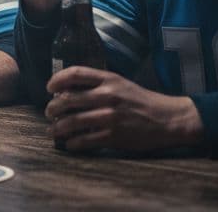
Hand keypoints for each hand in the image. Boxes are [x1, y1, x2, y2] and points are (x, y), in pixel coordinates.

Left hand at [44, 66, 201, 152]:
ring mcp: (110, 117)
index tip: (49, 88)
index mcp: (109, 79)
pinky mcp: (114, 136)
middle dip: (53, 108)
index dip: (57, 80)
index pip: (75, 73)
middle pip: (68, 99)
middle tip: (49, 113)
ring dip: (58, 128)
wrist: (168, 119)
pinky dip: (72, 144)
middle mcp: (108, 96)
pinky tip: (70, 144)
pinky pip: (84, 140)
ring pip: (72, 122)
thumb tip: (68, 91)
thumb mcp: (121, 84)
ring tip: (55, 130)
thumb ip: (98, 85)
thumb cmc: (142, 101)